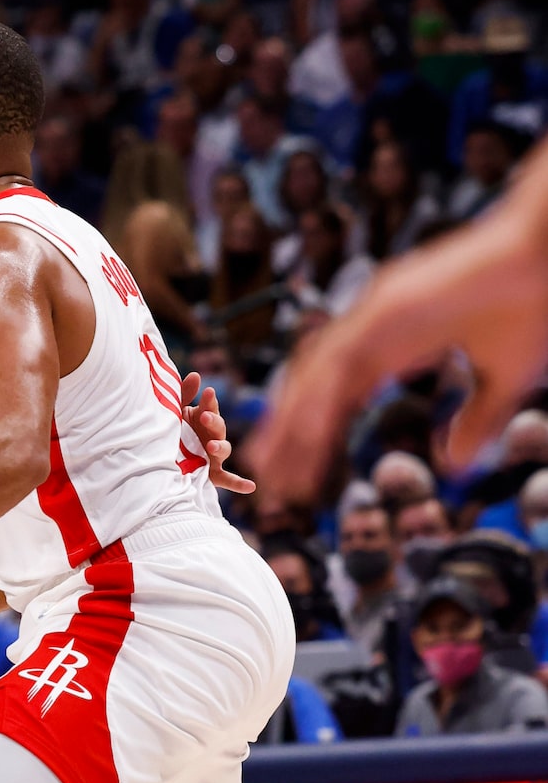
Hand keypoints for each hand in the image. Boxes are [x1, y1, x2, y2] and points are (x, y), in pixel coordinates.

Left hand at [181, 370, 253, 494]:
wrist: (158, 458)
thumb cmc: (172, 430)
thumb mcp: (174, 411)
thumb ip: (184, 394)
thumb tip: (196, 375)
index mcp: (204, 419)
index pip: (210, 408)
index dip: (209, 402)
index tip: (207, 392)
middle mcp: (212, 436)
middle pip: (219, 428)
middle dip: (213, 422)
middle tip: (204, 416)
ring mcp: (213, 455)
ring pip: (224, 450)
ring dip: (220, 447)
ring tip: (211, 446)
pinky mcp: (212, 473)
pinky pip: (227, 479)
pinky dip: (239, 483)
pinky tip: (251, 487)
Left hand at [248, 185, 547, 504]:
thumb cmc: (532, 303)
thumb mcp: (503, 380)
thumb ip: (476, 422)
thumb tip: (453, 468)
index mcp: (393, 344)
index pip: (337, 397)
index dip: (312, 436)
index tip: (294, 475)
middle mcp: (373, 328)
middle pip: (314, 388)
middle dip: (285, 434)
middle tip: (261, 479)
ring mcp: (375, 315)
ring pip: (317, 376)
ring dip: (288, 423)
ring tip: (267, 466)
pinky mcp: (386, 306)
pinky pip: (341, 361)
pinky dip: (317, 399)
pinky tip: (301, 437)